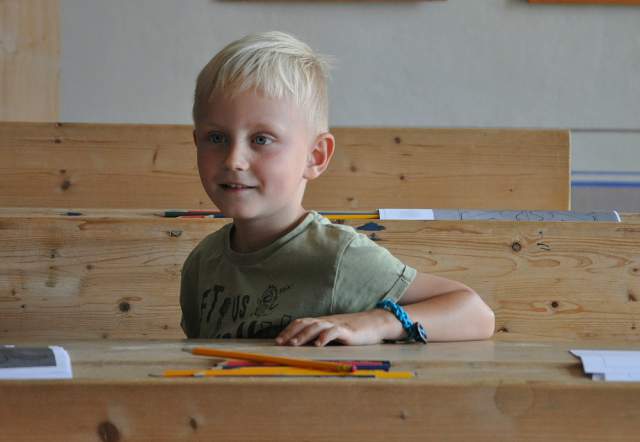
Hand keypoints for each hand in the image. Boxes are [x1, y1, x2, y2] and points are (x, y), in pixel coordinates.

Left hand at [275, 309, 401, 346]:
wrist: (374, 323)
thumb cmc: (353, 330)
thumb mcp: (334, 332)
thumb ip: (321, 336)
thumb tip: (304, 346)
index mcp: (322, 322)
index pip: (301, 322)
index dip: (288, 330)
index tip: (278, 340)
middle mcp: (327, 321)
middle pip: (305, 323)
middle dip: (291, 332)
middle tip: (280, 342)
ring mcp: (336, 324)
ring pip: (316, 327)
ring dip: (303, 335)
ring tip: (294, 344)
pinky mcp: (347, 330)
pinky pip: (334, 332)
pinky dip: (324, 338)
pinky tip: (318, 344)